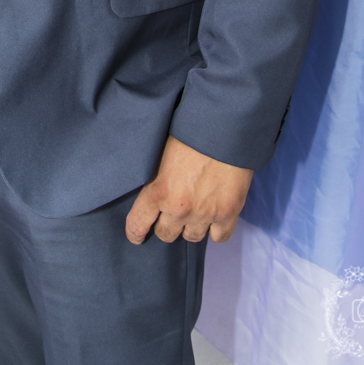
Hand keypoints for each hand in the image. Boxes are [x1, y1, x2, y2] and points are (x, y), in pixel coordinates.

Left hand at [125, 136, 252, 244]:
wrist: (224, 126)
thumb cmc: (189, 132)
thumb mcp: (161, 152)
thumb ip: (155, 177)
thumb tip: (150, 190)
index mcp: (159, 191)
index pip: (138, 225)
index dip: (134, 233)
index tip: (136, 236)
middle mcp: (180, 208)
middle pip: (165, 235)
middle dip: (166, 224)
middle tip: (171, 212)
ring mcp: (205, 214)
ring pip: (191, 237)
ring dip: (190, 227)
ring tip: (193, 212)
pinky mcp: (229, 213)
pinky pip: (218, 237)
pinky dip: (215, 230)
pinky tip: (212, 218)